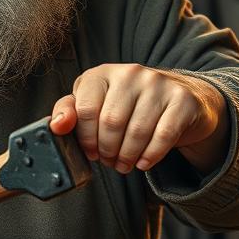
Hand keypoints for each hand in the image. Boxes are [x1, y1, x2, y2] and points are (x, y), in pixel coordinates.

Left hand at [48, 64, 229, 175]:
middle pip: (111, 123)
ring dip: (127, 157)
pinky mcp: (182, 99)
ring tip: (124, 164)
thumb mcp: (94, 103)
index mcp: (102, 73)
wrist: (179, 97)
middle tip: (110, 162)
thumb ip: (71, 112)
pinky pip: (163, 135)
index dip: (85, 139)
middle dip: (107, 151)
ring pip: (137, 131)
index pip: (85, 110)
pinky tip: (143, 163)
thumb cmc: (127, 104)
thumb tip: (57, 126)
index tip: (90, 153)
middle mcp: (130, 73)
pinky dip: (150, 156)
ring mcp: (158, 83)